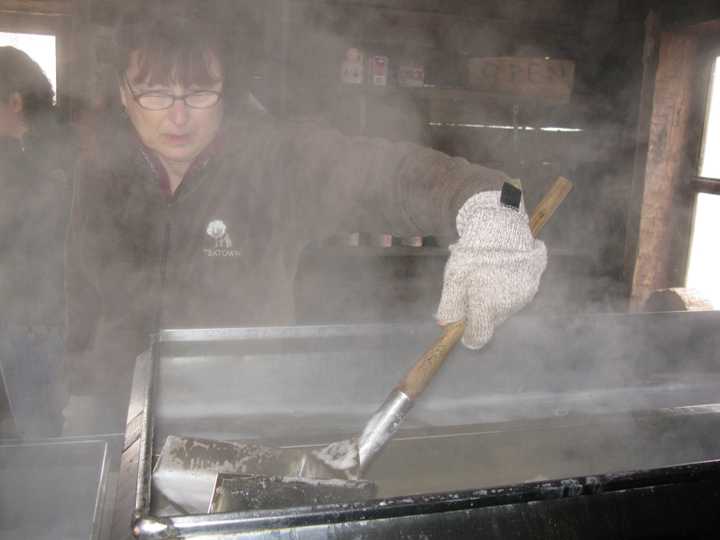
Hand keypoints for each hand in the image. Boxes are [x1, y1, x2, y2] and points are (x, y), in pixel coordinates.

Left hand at [435, 191, 546, 348]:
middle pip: (490, 321)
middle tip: (469, 288)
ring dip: (492, 299)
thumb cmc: (473, 252)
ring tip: (484, 274)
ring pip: (503, 308)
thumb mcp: (454, 277)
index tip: (460, 327)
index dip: (467, 333)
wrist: (500, 222)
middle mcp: (510, 305)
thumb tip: (446, 324)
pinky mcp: (533, 283)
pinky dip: (505, 288)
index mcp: (489, 306)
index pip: (478, 336)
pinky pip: (515, 295)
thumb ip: (450, 305)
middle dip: (478, 312)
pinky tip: (498, 270)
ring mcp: (525, 294)